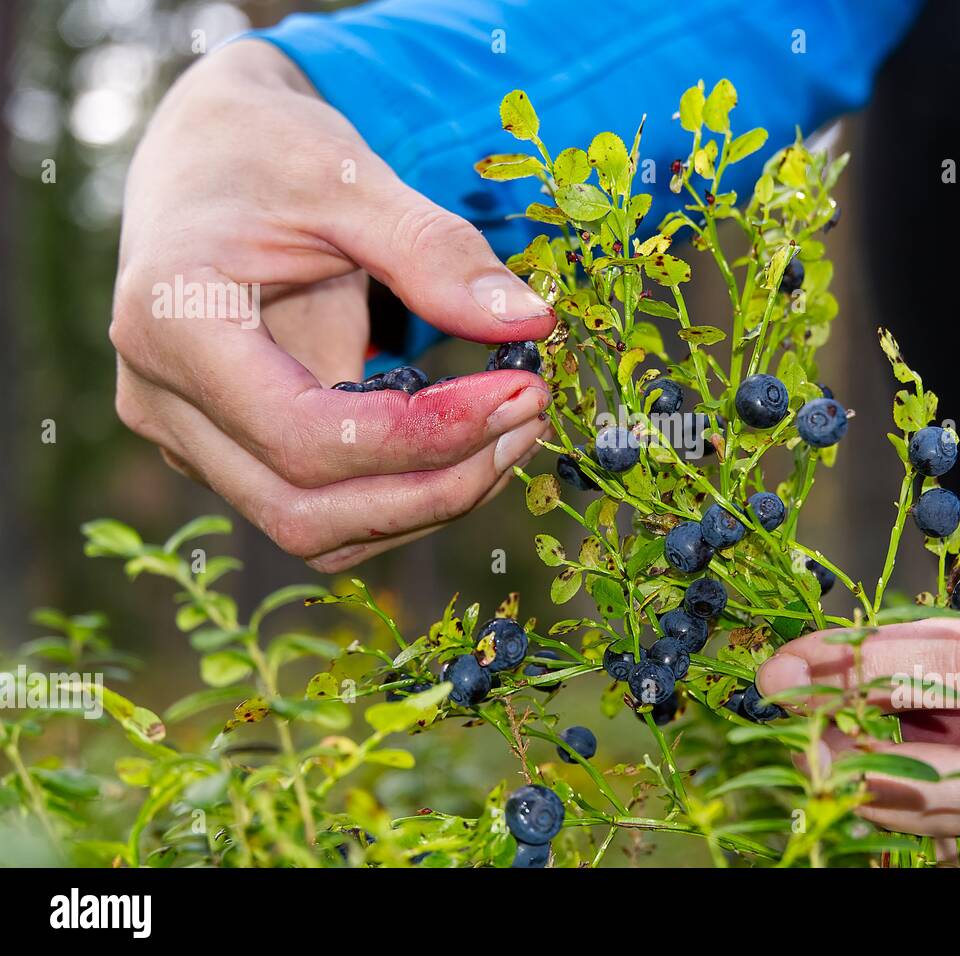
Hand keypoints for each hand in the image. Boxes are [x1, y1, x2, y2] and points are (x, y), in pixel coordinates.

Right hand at [111, 40, 555, 571]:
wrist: (209, 156)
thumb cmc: (268, 153)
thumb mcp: (351, 178)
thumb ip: (435, 252)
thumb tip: (529, 322)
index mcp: (173, 322)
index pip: (305, 436)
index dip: (425, 437)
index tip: (520, 394)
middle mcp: (161, 399)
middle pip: (306, 510)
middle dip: (438, 485)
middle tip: (530, 420)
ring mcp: (187, 437)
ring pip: (314, 530)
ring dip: (425, 504)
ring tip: (511, 435)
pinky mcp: (225, 452)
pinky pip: (319, 510)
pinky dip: (401, 496)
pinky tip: (468, 445)